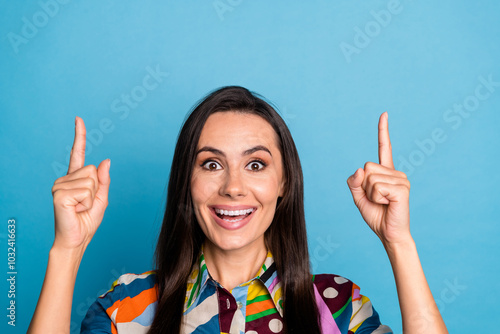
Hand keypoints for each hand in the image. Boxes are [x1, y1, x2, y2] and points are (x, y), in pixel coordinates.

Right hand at [51, 117, 110, 249]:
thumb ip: (104, 180)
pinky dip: (86, 203)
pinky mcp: (59, 194)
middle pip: (93, 170)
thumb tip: (106, 160)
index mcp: (75, 178)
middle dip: (96, 189)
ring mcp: (60, 185)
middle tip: (85, 204)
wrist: (76, 239)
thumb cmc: (87, 220)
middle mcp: (65, 179)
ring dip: (91, 198)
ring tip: (80, 208)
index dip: (79, 135)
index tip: (79, 118)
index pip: (77, 153)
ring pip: (91, 180)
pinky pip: (86, 191)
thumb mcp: (101, 198)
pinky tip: (75, 210)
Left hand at [346, 112, 410, 244]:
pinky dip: (376, 199)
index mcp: (385, 172)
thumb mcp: (358, 197)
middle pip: (366, 167)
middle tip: (376, 200)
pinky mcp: (402, 189)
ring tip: (383, 203)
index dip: (383, 131)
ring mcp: (401, 179)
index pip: (384, 147)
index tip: (384, 113)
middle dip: (364, 186)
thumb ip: (354, 182)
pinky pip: (377, 188)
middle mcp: (396, 172)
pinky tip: (388, 205)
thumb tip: (359, 169)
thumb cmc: (376, 215)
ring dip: (370, 194)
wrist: (389, 234)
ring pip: (370, 178)